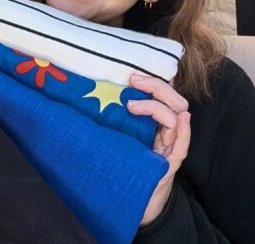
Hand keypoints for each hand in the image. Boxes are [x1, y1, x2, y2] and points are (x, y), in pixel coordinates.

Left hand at [127, 74, 190, 224]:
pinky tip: (182, 119)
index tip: (132, 76)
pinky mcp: (169, 166)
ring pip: (177, 117)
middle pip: (174, 101)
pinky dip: (184, 131)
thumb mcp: (117, 135)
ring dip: (157, 106)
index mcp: (155, 123)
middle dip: (156, 87)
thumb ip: (115, 117)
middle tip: (134, 81)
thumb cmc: (123, 164)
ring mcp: (170, 148)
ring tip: (132, 106)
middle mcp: (166, 132)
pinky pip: (182, 147)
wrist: (130, 202)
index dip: (153, 82)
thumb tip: (94, 93)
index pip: (164, 95)